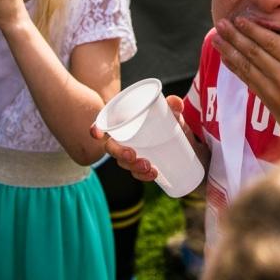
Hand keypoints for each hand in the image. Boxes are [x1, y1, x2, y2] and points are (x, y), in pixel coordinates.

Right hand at [90, 96, 205, 180]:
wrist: (183, 139)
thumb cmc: (169, 120)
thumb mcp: (171, 112)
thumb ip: (173, 106)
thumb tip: (177, 103)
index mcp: (125, 120)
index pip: (104, 123)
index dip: (96, 129)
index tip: (97, 134)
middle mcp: (123, 137)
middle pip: (111, 147)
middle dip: (118, 153)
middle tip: (132, 155)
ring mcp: (131, 152)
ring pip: (123, 162)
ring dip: (132, 167)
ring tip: (149, 167)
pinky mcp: (140, 164)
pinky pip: (136, 172)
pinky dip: (143, 175)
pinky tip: (153, 175)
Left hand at [211, 17, 279, 151]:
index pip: (272, 42)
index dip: (254, 30)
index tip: (240, 19)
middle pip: (254, 52)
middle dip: (235, 36)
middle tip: (221, 23)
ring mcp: (272, 90)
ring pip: (246, 65)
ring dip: (229, 50)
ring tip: (216, 38)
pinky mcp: (267, 100)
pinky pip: (247, 80)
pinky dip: (235, 68)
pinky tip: (225, 58)